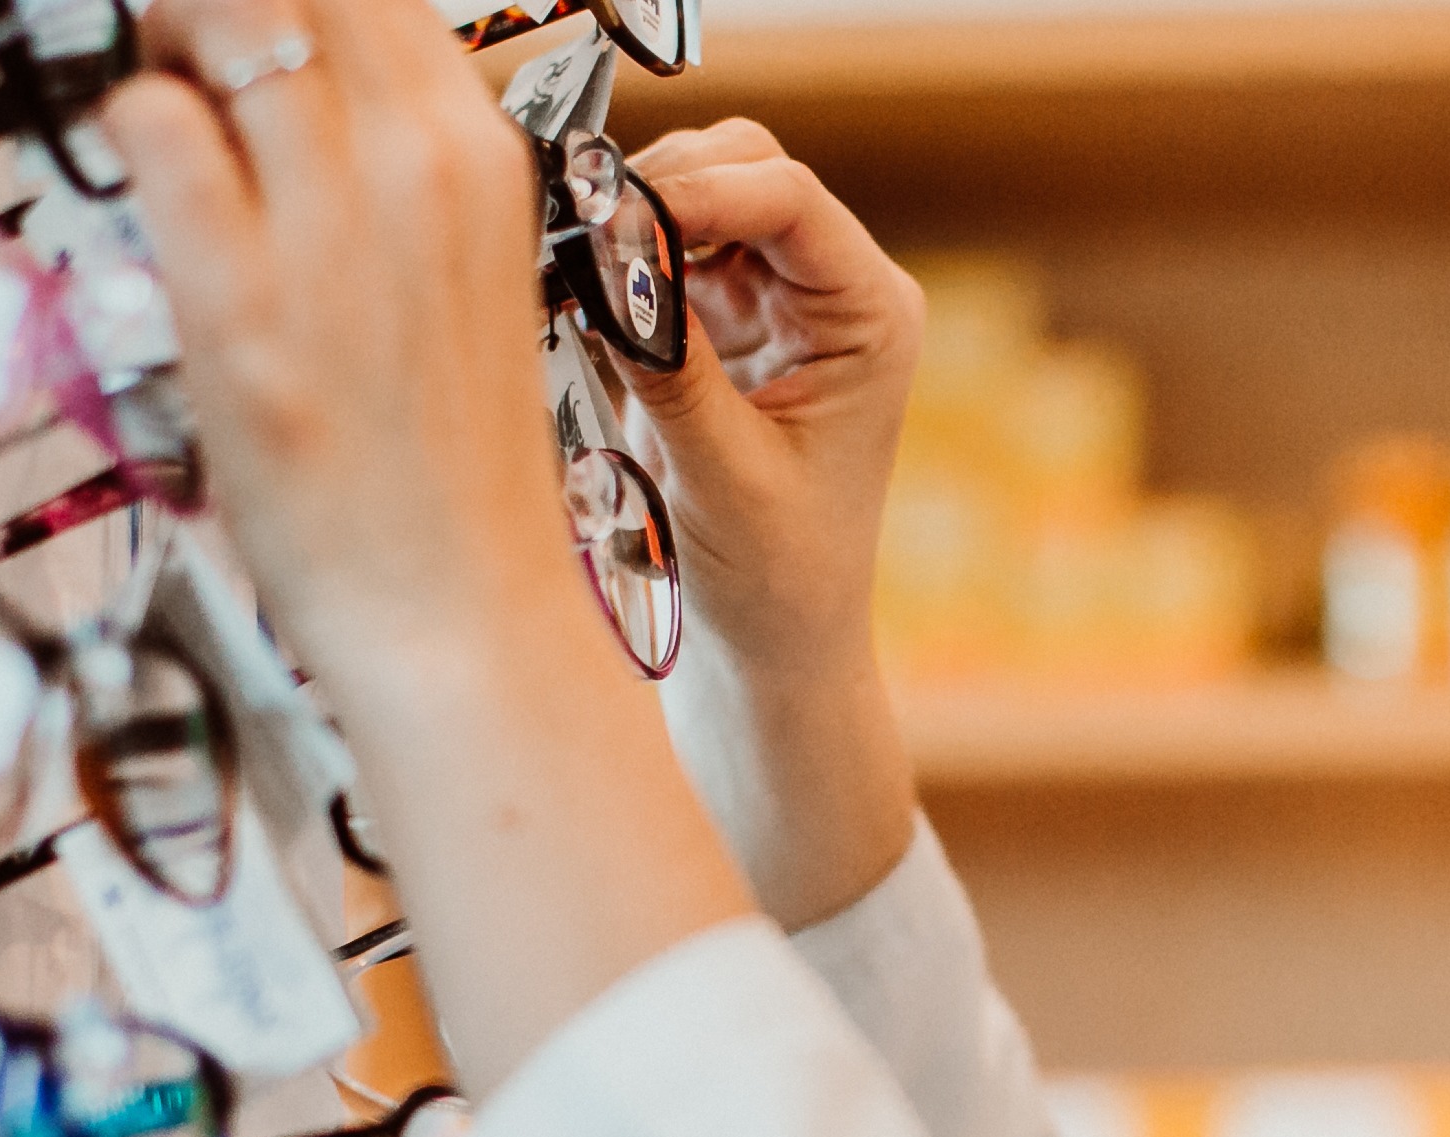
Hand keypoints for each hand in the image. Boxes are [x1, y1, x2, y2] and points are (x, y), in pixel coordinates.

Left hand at [96, 0, 752, 1094]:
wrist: (462, 613)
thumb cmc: (447, 463)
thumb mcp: (461, 271)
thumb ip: (392, 164)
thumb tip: (286, 82)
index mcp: (480, 152)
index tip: (242, 31)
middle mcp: (417, 165)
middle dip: (216, 5)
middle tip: (186, 56)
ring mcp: (328, 229)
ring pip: (216, 16)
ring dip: (164, 42)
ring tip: (161, 115)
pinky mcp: (238, 300)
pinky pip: (152, 127)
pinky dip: (126, 130)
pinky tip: (140, 190)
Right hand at [619, 120, 925, 928]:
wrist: (772, 652)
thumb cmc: (774, 583)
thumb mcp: (720, 474)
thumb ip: (669, 363)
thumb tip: (610, 260)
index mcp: (872, 319)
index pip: (788, 198)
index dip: (698, 188)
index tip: (615, 214)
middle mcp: (836, 296)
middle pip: (745, 171)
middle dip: (661, 190)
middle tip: (583, 237)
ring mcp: (780, 305)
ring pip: (700, 200)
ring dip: (635, 224)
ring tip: (577, 272)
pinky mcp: (726, 328)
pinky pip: (665, 256)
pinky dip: (621, 266)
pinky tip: (582, 301)